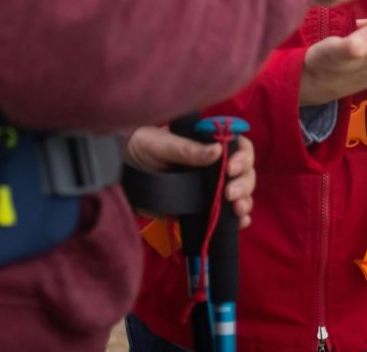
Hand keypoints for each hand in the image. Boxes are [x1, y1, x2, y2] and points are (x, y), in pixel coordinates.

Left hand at [124, 125, 257, 228]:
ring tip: (238, 211)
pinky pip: (225, 214)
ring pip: (239, 193)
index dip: (243, 157)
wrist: (121, 173)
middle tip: (230, 194)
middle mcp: (213, 165)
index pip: (238, 147)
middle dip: (244, 184)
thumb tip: (217, 152)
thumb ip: (186, 149)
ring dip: (245, 201)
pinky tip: (240, 222)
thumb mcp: (160, 145)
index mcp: (207, 144)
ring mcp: (208, 187)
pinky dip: (237, 219)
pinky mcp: (200, 207)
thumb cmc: (140, 148)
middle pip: (243, 173)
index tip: (233, 169)